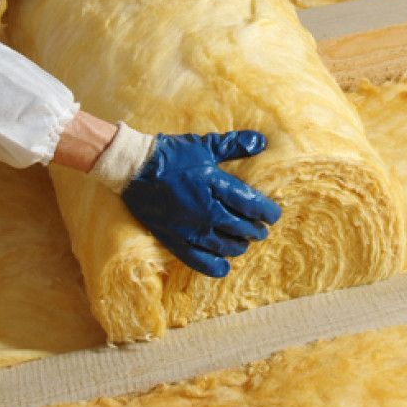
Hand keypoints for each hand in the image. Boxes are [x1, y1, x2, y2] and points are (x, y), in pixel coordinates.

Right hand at [121, 131, 281, 277]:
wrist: (134, 168)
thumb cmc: (172, 155)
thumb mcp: (204, 145)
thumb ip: (234, 145)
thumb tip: (261, 141)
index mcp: (215, 185)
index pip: (252, 205)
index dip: (268, 213)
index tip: (273, 215)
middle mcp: (206, 210)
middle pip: (243, 228)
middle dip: (256, 230)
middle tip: (259, 228)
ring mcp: (190, 228)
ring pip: (226, 247)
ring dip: (240, 246)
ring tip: (242, 241)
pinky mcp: (175, 240)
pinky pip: (201, 262)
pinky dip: (216, 266)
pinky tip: (224, 265)